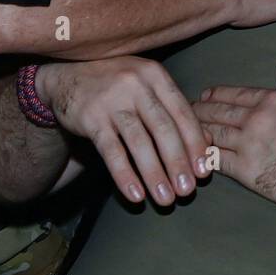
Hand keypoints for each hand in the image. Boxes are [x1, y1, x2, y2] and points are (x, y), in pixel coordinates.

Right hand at [36, 57, 211, 206]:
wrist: (66, 76)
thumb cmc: (117, 84)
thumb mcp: (147, 86)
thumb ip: (174, 109)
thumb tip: (209, 140)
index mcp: (156, 75)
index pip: (182, 112)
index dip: (195, 143)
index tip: (204, 170)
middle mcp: (136, 84)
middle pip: (163, 128)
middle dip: (178, 162)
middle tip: (188, 190)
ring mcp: (112, 100)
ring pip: (139, 142)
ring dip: (154, 174)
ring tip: (166, 199)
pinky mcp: (91, 118)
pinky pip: (111, 151)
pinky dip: (125, 175)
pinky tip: (135, 195)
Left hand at [192, 66, 275, 212]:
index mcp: (272, 100)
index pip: (235, 94)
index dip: (216, 94)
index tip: (204, 95)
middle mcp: (255, 120)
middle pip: (217, 112)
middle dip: (199, 110)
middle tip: (185, 111)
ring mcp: (249, 146)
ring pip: (213, 134)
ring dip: (196, 132)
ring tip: (182, 132)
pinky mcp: (247, 172)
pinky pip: (218, 161)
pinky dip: (204, 156)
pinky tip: (194, 155)